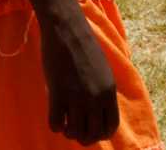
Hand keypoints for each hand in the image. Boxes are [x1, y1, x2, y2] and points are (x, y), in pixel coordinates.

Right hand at [40, 14, 118, 143]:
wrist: (66, 28)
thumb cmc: (83, 46)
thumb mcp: (103, 70)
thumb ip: (103, 92)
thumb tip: (98, 112)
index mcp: (109, 91)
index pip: (110, 127)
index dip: (100, 134)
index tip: (91, 130)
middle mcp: (96, 97)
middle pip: (93, 134)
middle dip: (84, 136)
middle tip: (75, 128)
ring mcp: (77, 96)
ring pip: (74, 132)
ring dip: (68, 132)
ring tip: (65, 123)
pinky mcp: (58, 92)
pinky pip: (56, 123)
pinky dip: (55, 125)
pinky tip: (55, 117)